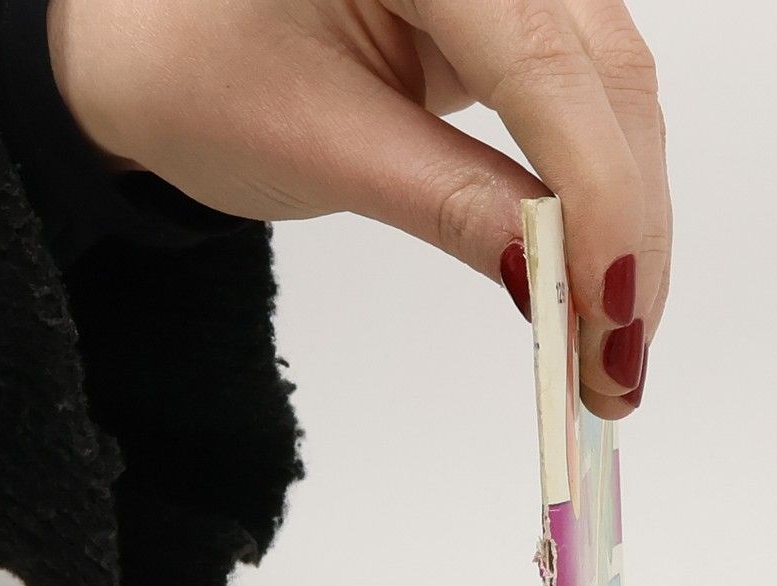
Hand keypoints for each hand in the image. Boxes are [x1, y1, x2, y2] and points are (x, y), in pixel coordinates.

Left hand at [47, 0, 667, 414]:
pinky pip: (591, 89)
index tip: (612, 311)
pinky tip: (601, 273)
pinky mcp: (517, 4)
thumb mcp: (316, 144)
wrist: (146, 35)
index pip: (541, 59)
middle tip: (620, 360)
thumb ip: (450, 203)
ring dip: (630, 215)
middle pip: (602, 69)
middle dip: (628, 221)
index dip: (595, 191)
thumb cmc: (195, 68)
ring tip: (614, 340)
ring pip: (614, 82)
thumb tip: (556, 287)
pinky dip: (605, 186)